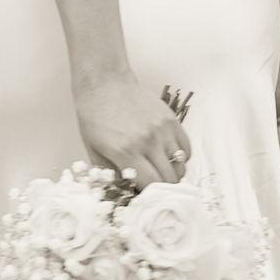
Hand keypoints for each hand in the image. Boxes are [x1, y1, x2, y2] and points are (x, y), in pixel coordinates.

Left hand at [73, 72, 190, 189]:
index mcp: (126, 151)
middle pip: (170, 178)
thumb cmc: (95, 117)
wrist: (104, 83)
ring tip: (161, 171)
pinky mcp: (171, 119)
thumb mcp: (94, 150)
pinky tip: (168, 156)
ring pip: (181, 165)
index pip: (152, 185)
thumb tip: (125, 193)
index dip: (151, 195)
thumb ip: (110, 174)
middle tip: (155, 187)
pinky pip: (186, 148)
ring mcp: (162, 129)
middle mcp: (147, 141)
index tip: (145, 195)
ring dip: (173, 173)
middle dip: (163, 188)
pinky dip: (180, 157)